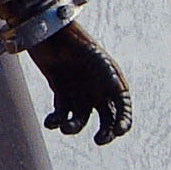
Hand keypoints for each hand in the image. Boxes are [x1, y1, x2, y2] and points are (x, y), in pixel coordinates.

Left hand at [30, 21, 130, 143]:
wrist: (47, 28)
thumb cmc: (73, 39)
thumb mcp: (94, 57)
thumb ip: (107, 75)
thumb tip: (121, 95)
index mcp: (110, 78)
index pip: (122, 105)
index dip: (124, 120)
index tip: (118, 131)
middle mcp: (96, 86)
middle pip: (106, 117)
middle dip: (105, 131)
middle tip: (100, 140)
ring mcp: (79, 89)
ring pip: (81, 117)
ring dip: (74, 127)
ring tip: (65, 128)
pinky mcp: (61, 90)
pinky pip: (62, 111)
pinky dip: (56, 120)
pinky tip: (50, 122)